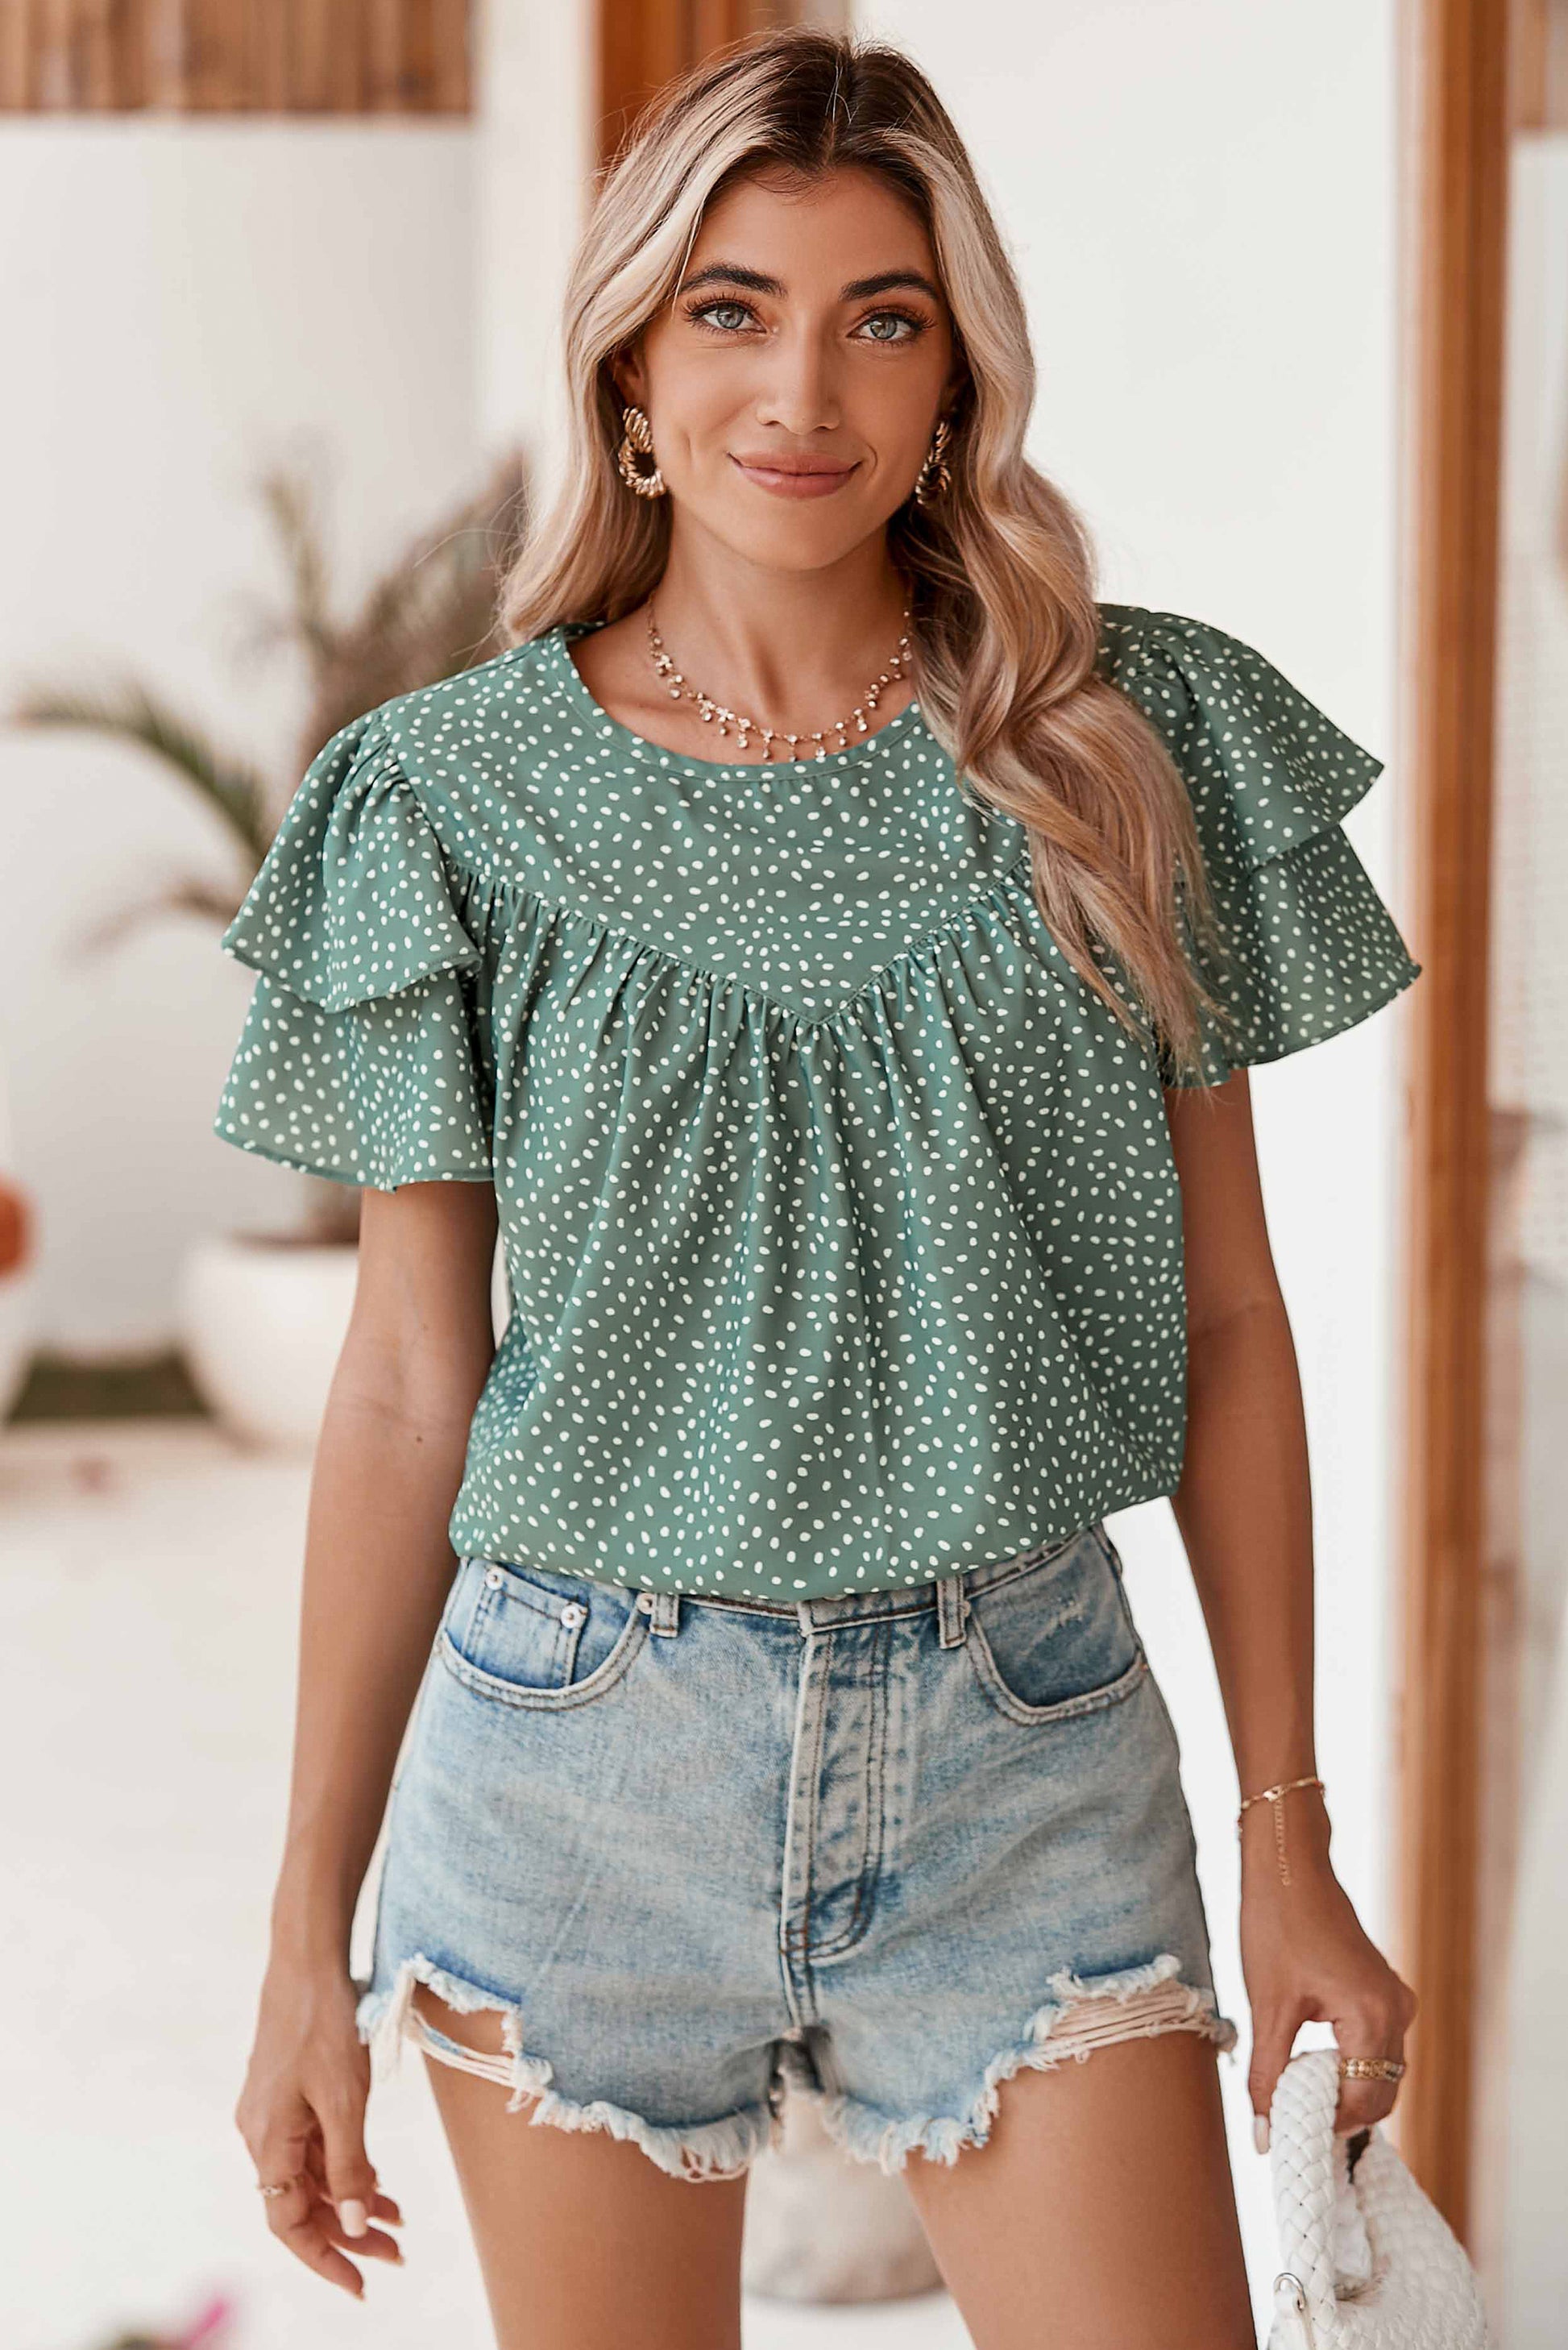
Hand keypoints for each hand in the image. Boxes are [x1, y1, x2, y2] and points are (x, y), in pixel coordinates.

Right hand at [235, 1957, 403, 2297]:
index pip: (289, 2224)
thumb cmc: (325, 2022)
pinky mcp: (287, 2093)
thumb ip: (347, 2163)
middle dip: (348, 2233)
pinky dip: (345, 2165)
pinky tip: (376, 2177)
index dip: (324, 2259)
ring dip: (351, 2199)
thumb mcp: (344, 2097)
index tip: (361, 2283)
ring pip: (311, 2175)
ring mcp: (272, 2113)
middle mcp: (261, 2133)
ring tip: (397, 2220)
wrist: (308, 1958)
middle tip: (396, 2253)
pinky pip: (313, 2146)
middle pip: (303, 2203)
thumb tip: (350, 2223)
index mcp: (268, 2141)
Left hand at [1238, 1795, 1416, 2148]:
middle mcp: (1397, 2011)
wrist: (1289, 1866)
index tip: (1288, 2133)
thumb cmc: (1277, 1925)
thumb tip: (1265, 2138)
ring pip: (1379, 2073)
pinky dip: (1348, 2065)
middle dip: (1338, 2112)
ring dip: (1342, 2089)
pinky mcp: (1384, 1992)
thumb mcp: (1267, 2007)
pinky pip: (1376, 2047)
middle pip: (1379, 2093)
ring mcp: (1395, 1999)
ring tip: (1293, 2088)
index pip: (1365, 2101)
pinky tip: (1308, 2062)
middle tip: (1290, 2118)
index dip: (1327, 2125)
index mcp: (1374, 2015)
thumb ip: (1267, 2076)